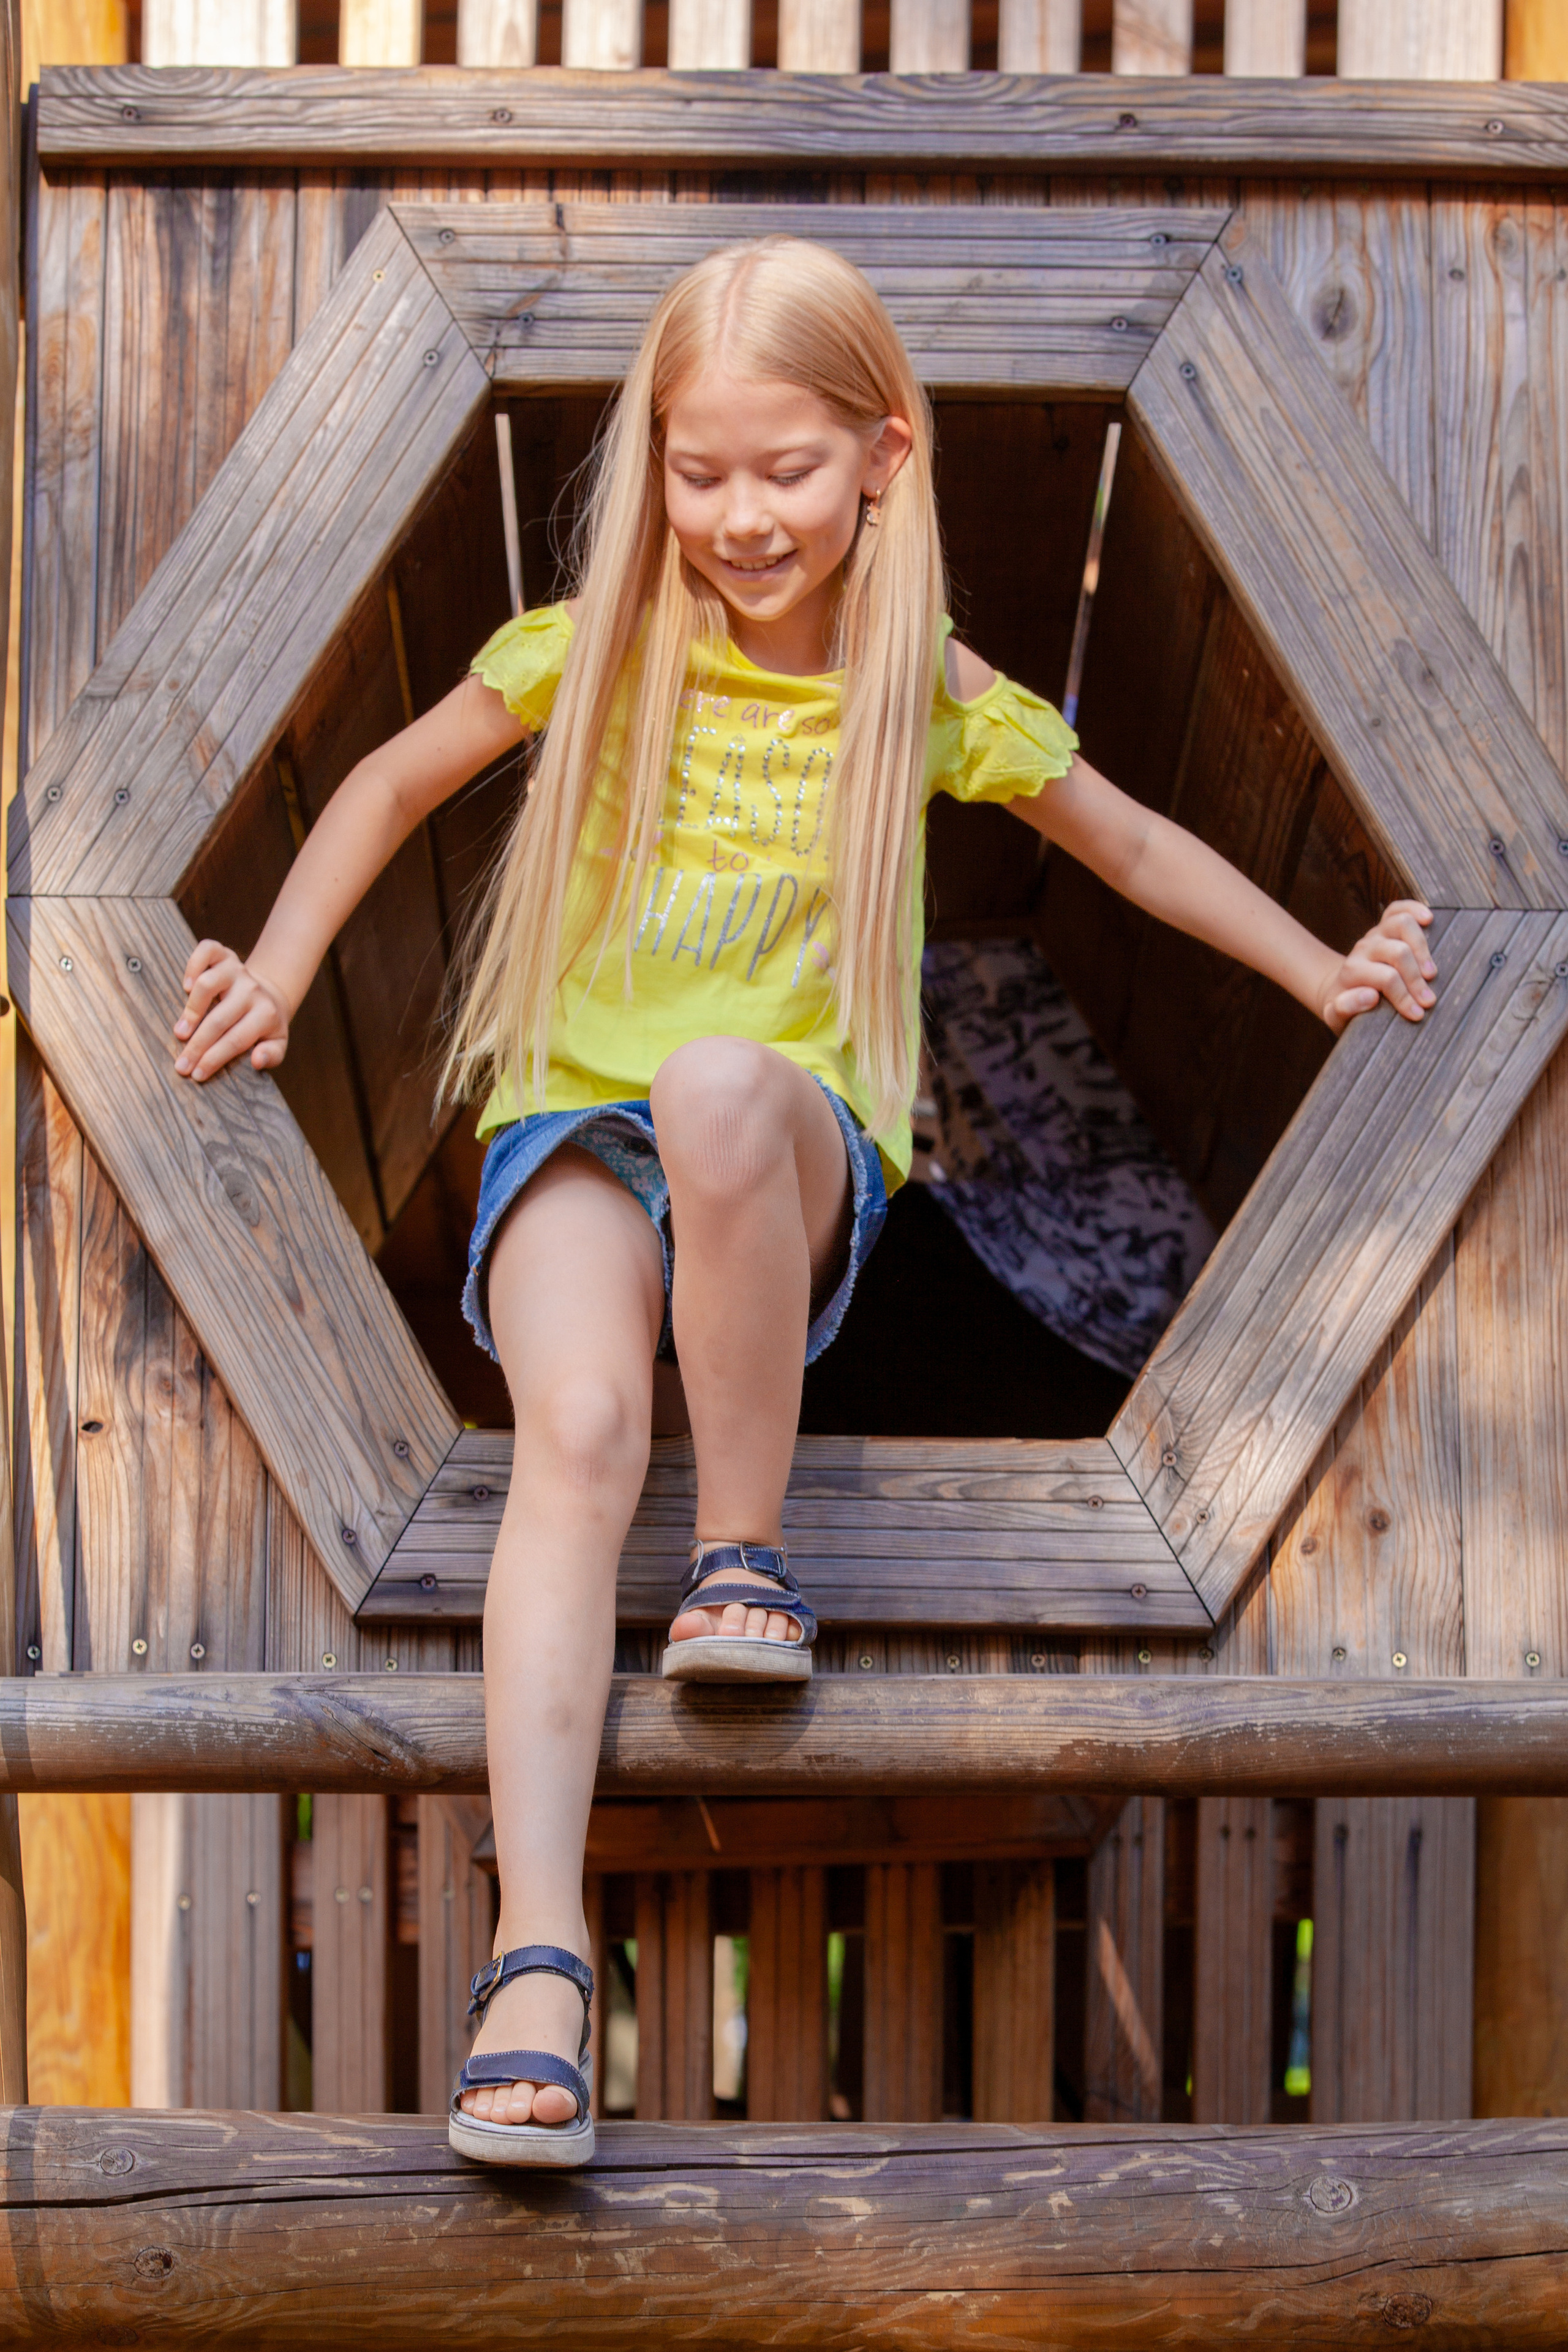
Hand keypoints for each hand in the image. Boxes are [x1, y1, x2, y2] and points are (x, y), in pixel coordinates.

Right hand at [173, 939, 290, 1081]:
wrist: (269, 996)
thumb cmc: (266, 1027)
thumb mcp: (277, 1044)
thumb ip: (271, 1055)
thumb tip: (257, 1060)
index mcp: (266, 1015)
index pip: (236, 1040)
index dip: (214, 1059)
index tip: (196, 1075)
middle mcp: (251, 991)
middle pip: (219, 1019)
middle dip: (197, 1046)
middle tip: (180, 1066)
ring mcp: (237, 970)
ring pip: (209, 984)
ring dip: (192, 1009)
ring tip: (180, 1033)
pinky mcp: (224, 955)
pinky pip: (206, 950)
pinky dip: (193, 964)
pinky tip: (186, 986)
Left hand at [1320, 900, 1435, 1034]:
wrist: (1339, 992)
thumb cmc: (1344, 1007)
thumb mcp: (1335, 1016)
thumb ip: (1344, 1008)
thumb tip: (1371, 995)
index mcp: (1353, 971)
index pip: (1386, 978)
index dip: (1404, 996)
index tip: (1416, 1014)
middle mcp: (1364, 949)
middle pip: (1398, 952)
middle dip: (1416, 978)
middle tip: (1428, 1001)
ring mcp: (1375, 935)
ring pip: (1402, 924)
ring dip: (1422, 948)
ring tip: (1431, 973)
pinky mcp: (1384, 927)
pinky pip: (1398, 909)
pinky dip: (1414, 908)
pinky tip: (1428, 918)